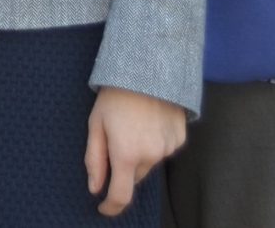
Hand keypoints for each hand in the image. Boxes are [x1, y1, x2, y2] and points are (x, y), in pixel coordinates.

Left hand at [84, 86, 185, 217]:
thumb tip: (94, 187)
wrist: (148, 68)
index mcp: (126, 154)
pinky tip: (148, 121)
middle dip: (123, 165)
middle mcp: (151, 156)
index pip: (121, 195)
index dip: (110, 206)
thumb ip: (94, 159)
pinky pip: (164, 149)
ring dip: (140, 152)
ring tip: (133, 123)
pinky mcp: (180, 138)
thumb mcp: (95, 124)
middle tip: (116, 137)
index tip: (103, 208)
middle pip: (134, 176)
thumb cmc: (115, 95)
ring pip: (150, 162)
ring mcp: (169, 148)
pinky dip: (155, 142)